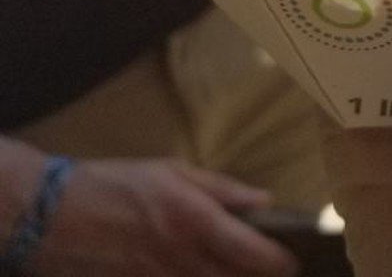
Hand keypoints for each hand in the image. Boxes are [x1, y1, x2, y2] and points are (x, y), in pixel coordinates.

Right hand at [27, 159, 297, 276]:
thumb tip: (263, 201)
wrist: (52, 214)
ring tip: (238, 271)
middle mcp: (181, 255)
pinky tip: (199, 273)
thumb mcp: (172, 172)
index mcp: (194, 219)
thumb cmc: (116, 183)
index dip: (277, 260)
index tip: (291, 262)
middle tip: (272, 270)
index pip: (250, 250)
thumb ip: (222, 189)